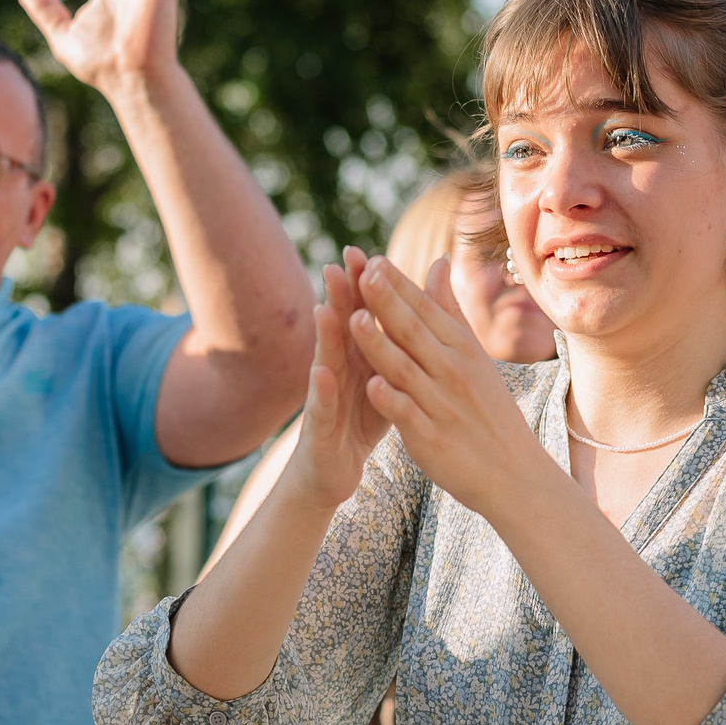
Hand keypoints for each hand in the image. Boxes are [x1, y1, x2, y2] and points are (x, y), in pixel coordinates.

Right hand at [283, 249, 395, 508]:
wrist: (332, 472)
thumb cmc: (358, 420)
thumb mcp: (381, 378)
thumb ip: (391, 342)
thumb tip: (405, 306)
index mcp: (358, 359)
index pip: (360, 317)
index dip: (364, 288)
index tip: (368, 252)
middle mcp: (336, 371)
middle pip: (339, 330)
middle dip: (338, 298)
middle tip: (340, 263)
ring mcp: (325, 398)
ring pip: (325, 362)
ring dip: (324, 335)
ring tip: (324, 307)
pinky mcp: (320, 429)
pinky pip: (322, 408)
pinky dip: (322, 390)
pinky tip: (321, 372)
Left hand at [341, 253, 549, 519]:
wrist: (514, 473)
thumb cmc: (488, 409)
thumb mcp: (473, 353)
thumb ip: (449, 309)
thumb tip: (437, 261)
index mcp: (461, 347)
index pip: (424, 309)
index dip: (398, 285)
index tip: (372, 260)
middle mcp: (452, 371)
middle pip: (412, 332)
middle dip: (386, 302)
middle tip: (361, 272)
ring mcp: (442, 405)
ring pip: (405, 369)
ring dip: (379, 345)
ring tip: (352, 320)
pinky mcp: (432, 438)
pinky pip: (408, 415)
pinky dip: (391, 400)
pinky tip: (371, 387)